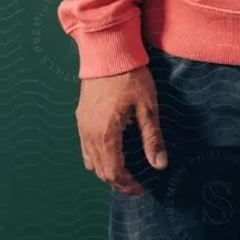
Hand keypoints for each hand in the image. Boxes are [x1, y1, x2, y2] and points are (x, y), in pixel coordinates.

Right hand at [76, 68, 166, 193]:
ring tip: (125, 173)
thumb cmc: (130, 77)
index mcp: (106, 135)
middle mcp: (90, 135)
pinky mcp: (80, 118)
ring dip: (107, 171)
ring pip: (90, 162)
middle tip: (136, 185)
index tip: (143, 188)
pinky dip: (97, 159)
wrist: (107, 52)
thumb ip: (152, 139)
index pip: (114, 172)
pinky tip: (110, 155)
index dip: (128, 185)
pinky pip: (85, 148)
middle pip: (101, 171)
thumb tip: (160, 166)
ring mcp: (82, 127)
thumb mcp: (147, 108)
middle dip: (118, 182)